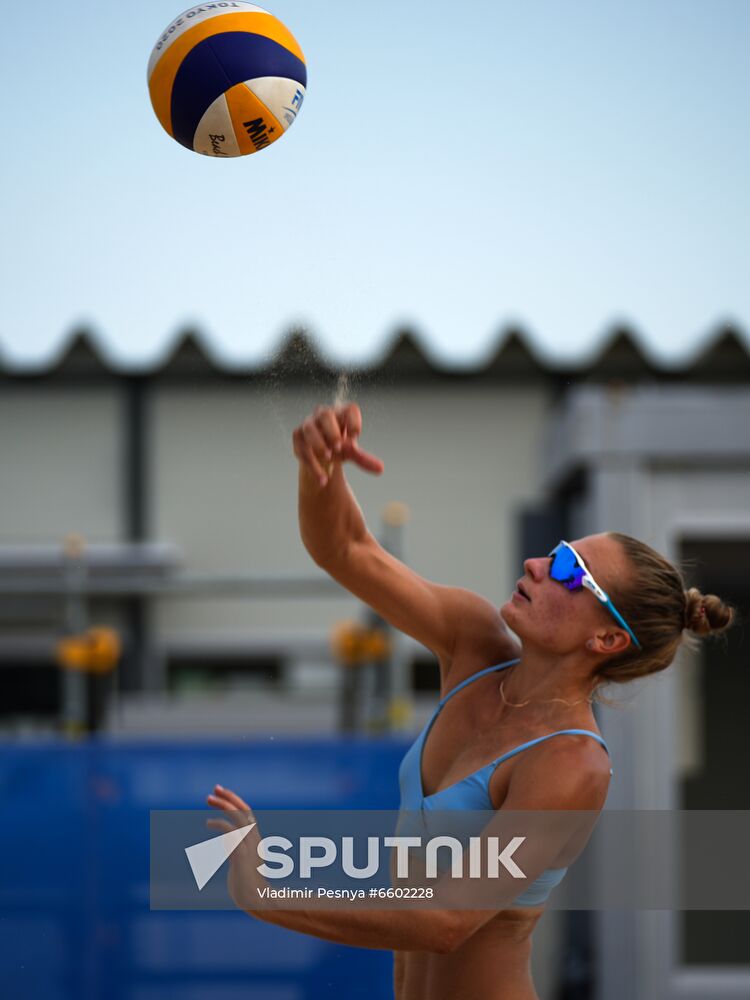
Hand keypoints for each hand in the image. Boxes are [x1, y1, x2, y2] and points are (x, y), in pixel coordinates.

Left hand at [206, 784, 264, 910]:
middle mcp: (254, 839)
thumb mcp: (242, 865)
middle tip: (214, 788)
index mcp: (255, 839)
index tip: (222, 792)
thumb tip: (229, 849)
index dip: (235, 801)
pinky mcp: (242, 854)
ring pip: (239, 817)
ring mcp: (249, 846)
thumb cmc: (249, 887)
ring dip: (223, 805)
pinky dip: (220, 824)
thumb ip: (237, 853)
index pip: (247, 813)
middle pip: (243, 810)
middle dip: (229, 798)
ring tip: (208, 799)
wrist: (258, 901)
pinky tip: (209, 823)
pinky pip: (231, 832)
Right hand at [292, 403, 383, 486]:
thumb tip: (380, 469)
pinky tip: (323, 480)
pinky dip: (313, 465)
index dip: (354, 423)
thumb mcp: (351, 452)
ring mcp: (308, 424)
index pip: (350, 410)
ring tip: (329, 458)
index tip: (354, 439)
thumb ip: (364, 459)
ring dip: (319, 444)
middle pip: (326, 414)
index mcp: (341, 413)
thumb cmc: (339, 447)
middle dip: (332, 431)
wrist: (319, 455)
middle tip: (340, 448)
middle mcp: (323, 414)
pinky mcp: (297, 437)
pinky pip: (303, 449)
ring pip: (310, 429)